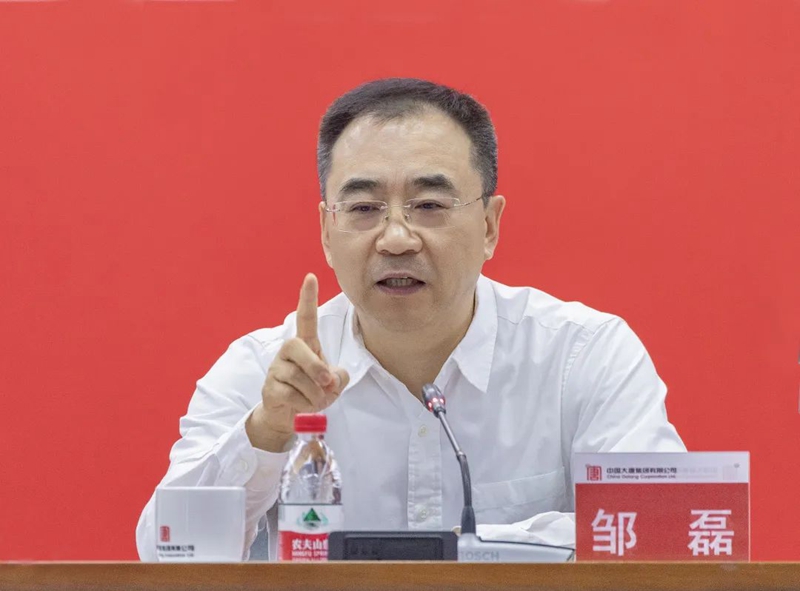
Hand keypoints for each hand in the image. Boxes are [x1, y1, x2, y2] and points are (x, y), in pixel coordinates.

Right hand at [246, 273, 349, 451]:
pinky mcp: (269, 387)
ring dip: (314, 395)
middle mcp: (288, 352)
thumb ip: (339, 377)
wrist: (290, 417)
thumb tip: (332, 377)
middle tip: (328, 383)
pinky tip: (301, 406)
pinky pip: (290, 394)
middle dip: (315, 367)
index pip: (305, 318)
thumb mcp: (334, 385)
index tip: (311, 276)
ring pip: (298, 377)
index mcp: (306, 346)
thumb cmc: (313, 394)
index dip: (308, 298)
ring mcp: (277, 369)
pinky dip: (304, 404)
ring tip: (314, 401)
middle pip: (297, 345)